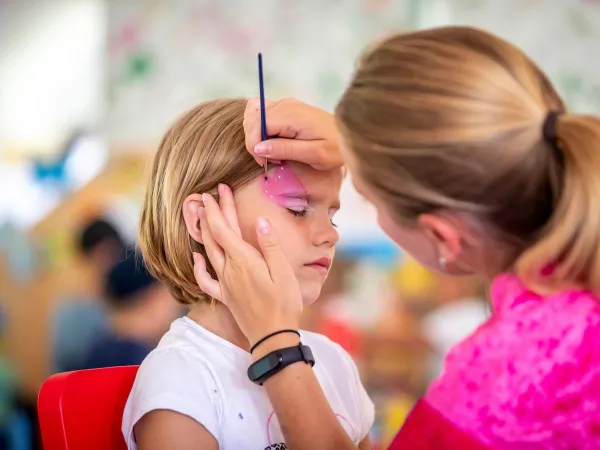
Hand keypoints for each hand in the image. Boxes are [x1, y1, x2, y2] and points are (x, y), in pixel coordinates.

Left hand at [192, 184, 302, 345]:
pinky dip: (199, 267)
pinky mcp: (226, 297)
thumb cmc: (283, 303)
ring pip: (209, 253)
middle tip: (206, 196)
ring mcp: (226, 284)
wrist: (272, 336)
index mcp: (244, 260)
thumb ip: (270, 245)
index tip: (216, 190)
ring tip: (201, 217)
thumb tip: (259, 221)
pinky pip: (206, 280)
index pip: (225, 228)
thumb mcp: (283, 271)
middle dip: (211, 214)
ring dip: (203, 233)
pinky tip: (197, 258)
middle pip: (215, 236)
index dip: (219, 207)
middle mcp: (230, 270)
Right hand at [243, 98, 343, 170]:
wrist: (350, 136)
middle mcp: (285, 105)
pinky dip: (261, 128)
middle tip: (269, 160)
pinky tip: (273, 142)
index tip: (264, 162)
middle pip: (252, 117)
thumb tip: (259, 147)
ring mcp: (285, 104)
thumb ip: (285, 149)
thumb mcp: (313, 154)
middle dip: (253, 141)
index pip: (256, 124)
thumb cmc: (335, 148)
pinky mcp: (287, 108)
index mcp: (291, 115)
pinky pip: (263, 114)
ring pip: (254, 114)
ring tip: (272, 151)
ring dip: (255, 134)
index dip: (253, 144)